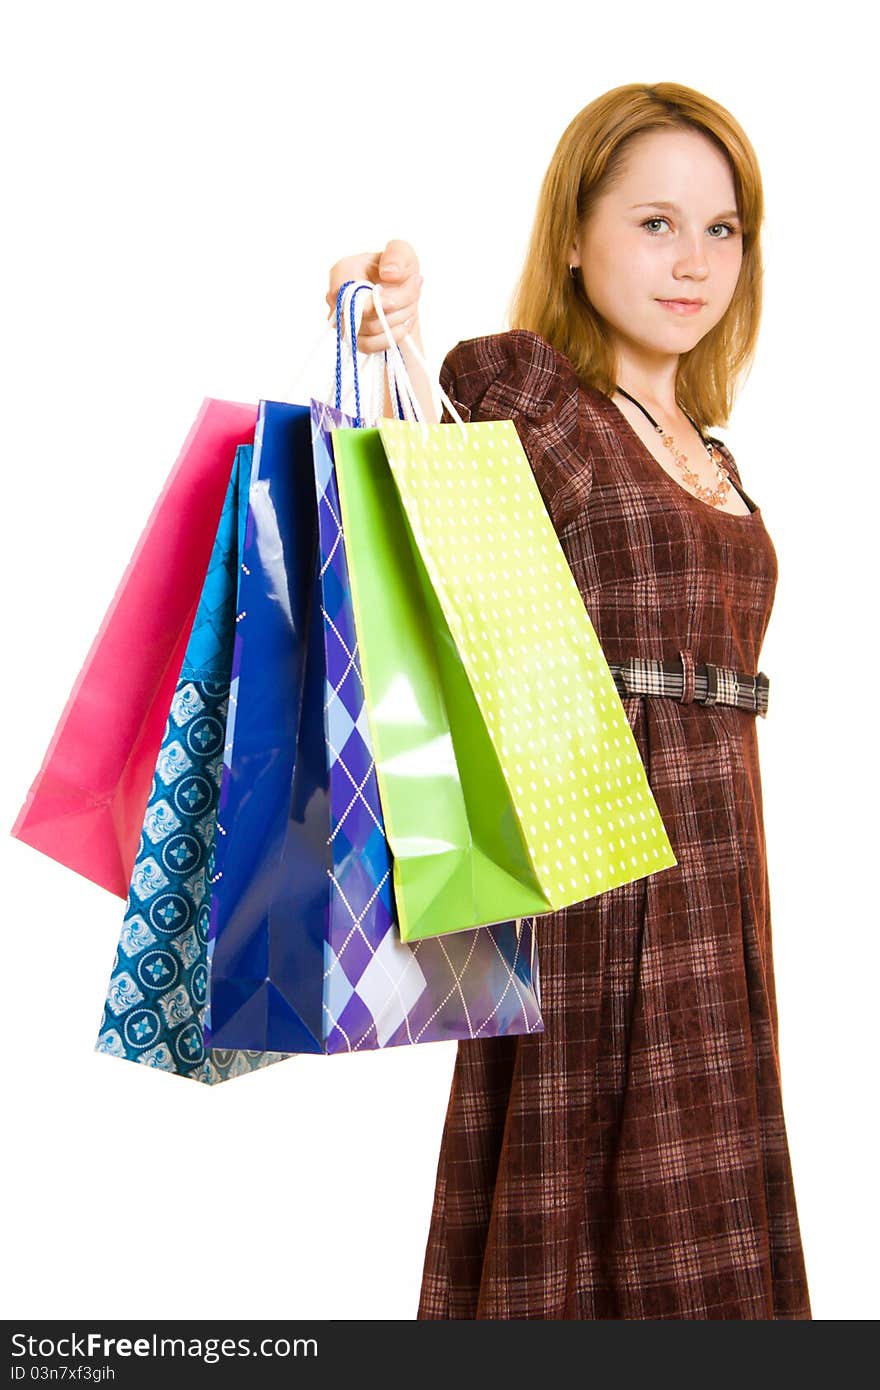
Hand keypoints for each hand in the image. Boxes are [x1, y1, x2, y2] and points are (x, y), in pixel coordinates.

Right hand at [326, 239, 422, 353]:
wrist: (400, 294)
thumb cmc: (397, 270)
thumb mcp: (403, 252)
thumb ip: (397, 254)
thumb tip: (388, 274)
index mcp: (342, 272)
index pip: (349, 294)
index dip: (376, 301)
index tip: (397, 298)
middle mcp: (336, 298)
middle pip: (362, 314)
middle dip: (395, 308)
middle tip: (413, 294)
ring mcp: (341, 321)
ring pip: (369, 330)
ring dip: (398, 320)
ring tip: (410, 307)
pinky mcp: (352, 339)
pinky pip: (369, 346)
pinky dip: (391, 337)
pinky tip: (404, 325)